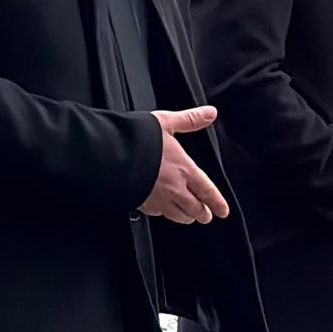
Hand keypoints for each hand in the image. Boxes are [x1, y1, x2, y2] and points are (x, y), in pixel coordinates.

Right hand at [140, 107, 226, 226]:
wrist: (110, 157)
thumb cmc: (137, 140)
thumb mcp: (165, 122)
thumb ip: (189, 120)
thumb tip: (209, 113)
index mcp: (184, 169)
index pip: (207, 191)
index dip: (217, 203)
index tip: (223, 211)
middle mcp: (174, 189)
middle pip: (194, 209)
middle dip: (202, 213)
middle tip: (206, 216)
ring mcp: (157, 199)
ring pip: (177, 216)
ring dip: (185, 217)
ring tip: (188, 218)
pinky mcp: (140, 204)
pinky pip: (156, 213)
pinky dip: (162, 213)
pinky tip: (161, 210)